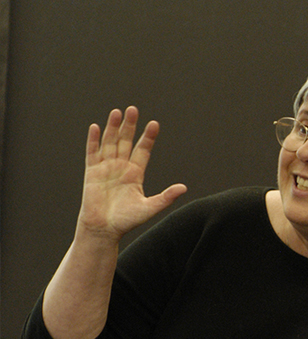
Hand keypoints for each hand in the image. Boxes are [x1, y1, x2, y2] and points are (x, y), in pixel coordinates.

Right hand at [77, 106, 186, 240]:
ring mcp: (106, 168)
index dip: (148, 137)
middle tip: (133, 109)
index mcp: (135, 173)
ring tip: (117, 112)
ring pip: (110, 143)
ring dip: (113, 128)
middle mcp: (121, 167)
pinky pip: (92, 153)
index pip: (143, 150)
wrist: (104, 229)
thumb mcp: (150, 208)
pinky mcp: (92, 172)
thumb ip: (165, 197)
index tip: (154, 124)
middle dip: (130, 126)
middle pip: (126, 141)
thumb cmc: (126, 220)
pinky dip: (94, 140)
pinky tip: (96, 127)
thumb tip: (183, 187)